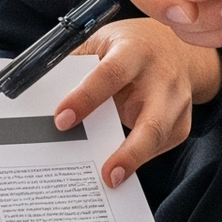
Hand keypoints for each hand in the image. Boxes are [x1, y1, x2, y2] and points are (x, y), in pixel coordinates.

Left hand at [51, 20, 221, 186]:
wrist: (174, 49)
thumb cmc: (129, 46)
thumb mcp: (102, 42)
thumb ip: (78, 64)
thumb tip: (40, 89)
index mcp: (134, 51)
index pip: (110, 75)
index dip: (85, 98)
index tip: (62, 121)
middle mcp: (161, 78)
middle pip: (151, 120)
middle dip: (129, 150)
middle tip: (106, 174)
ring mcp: (176, 103)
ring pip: (159, 138)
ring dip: (135, 160)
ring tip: (111, 179)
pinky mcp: (181, 123)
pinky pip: (160, 147)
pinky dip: (139, 160)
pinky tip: (120, 167)